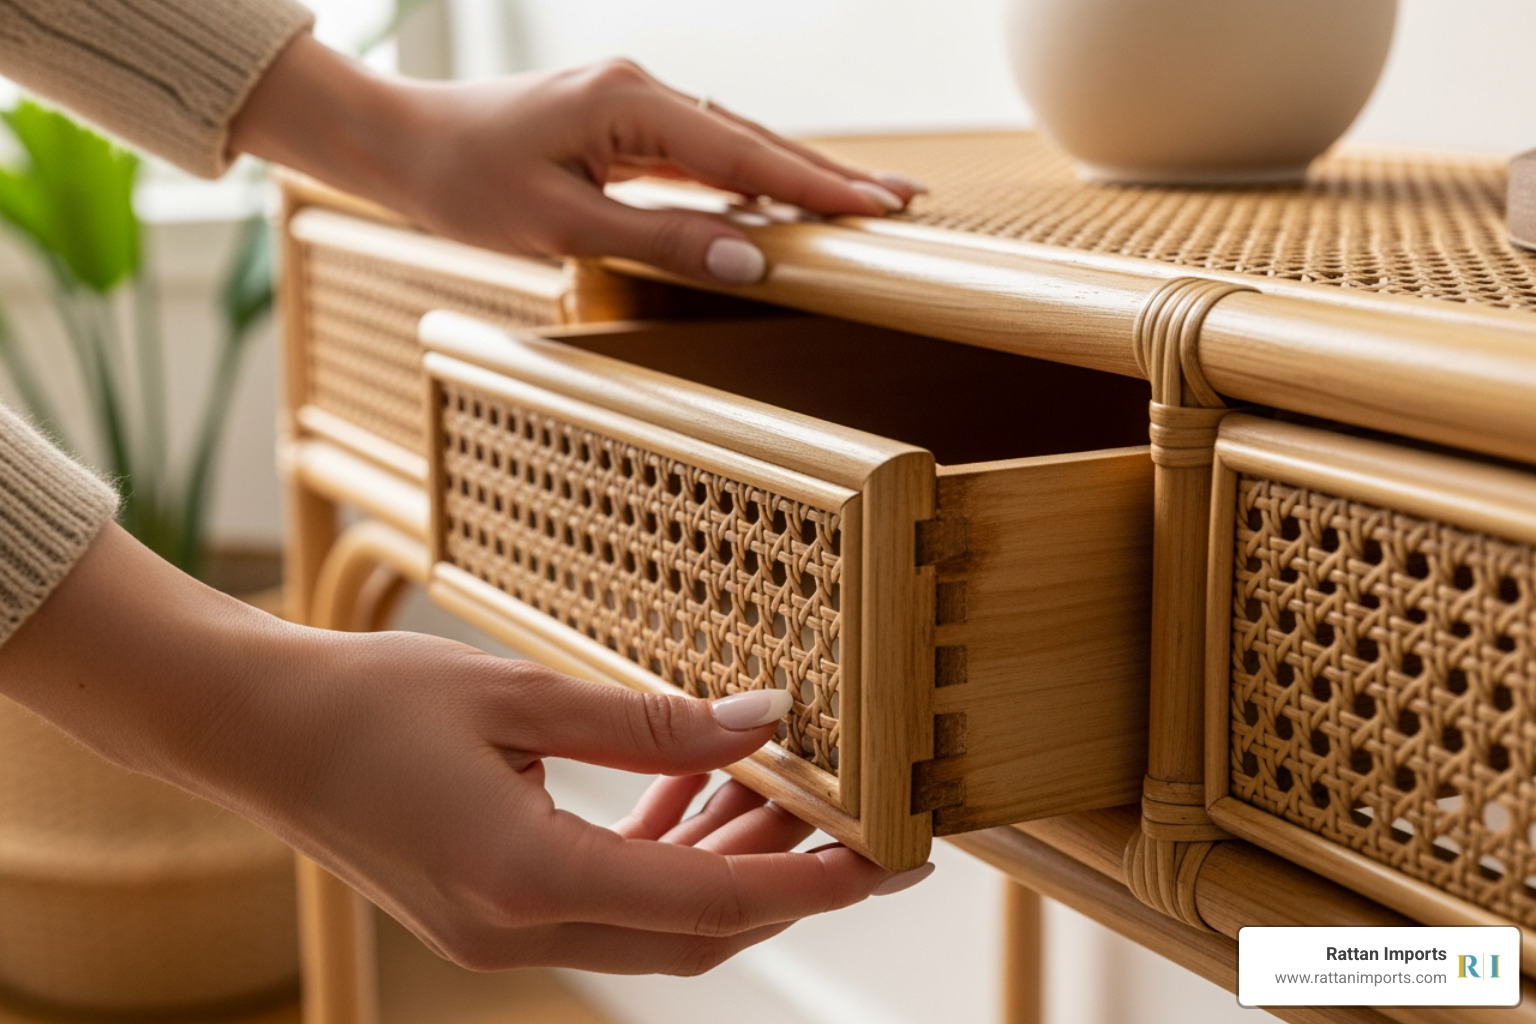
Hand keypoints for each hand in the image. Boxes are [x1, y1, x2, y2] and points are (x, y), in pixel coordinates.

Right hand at [0, 525, 930, 973]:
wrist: (257, 731)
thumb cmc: (369, 702)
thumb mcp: (522, 693)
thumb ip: (650, 721)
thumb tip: (761, 721)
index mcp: (528, 876)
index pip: (709, 903)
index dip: (811, 884)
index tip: (887, 862)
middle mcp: (519, 928)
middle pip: (696, 929)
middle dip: (782, 873)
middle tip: (847, 808)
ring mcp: (503, 932)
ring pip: (658, 921)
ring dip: (724, 861)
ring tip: (773, 781)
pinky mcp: (493, 910)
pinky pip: (609, 901)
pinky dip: (663, 856)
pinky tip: (688, 790)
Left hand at [230, 36, 923, 283]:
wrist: (400, 143)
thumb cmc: (465, 183)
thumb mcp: (560, 225)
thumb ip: (659, 240)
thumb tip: (750, 256)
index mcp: (630, 103)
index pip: (744, 152)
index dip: (815, 186)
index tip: (878, 210)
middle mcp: (641, 90)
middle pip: (754, 139)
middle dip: (828, 174)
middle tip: (902, 203)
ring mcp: (632, 102)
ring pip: (733, 142)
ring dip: (794, 175)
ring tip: (859, 204)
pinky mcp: (621, 122)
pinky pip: (701, 151)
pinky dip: (747, 176)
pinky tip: (778, 199)